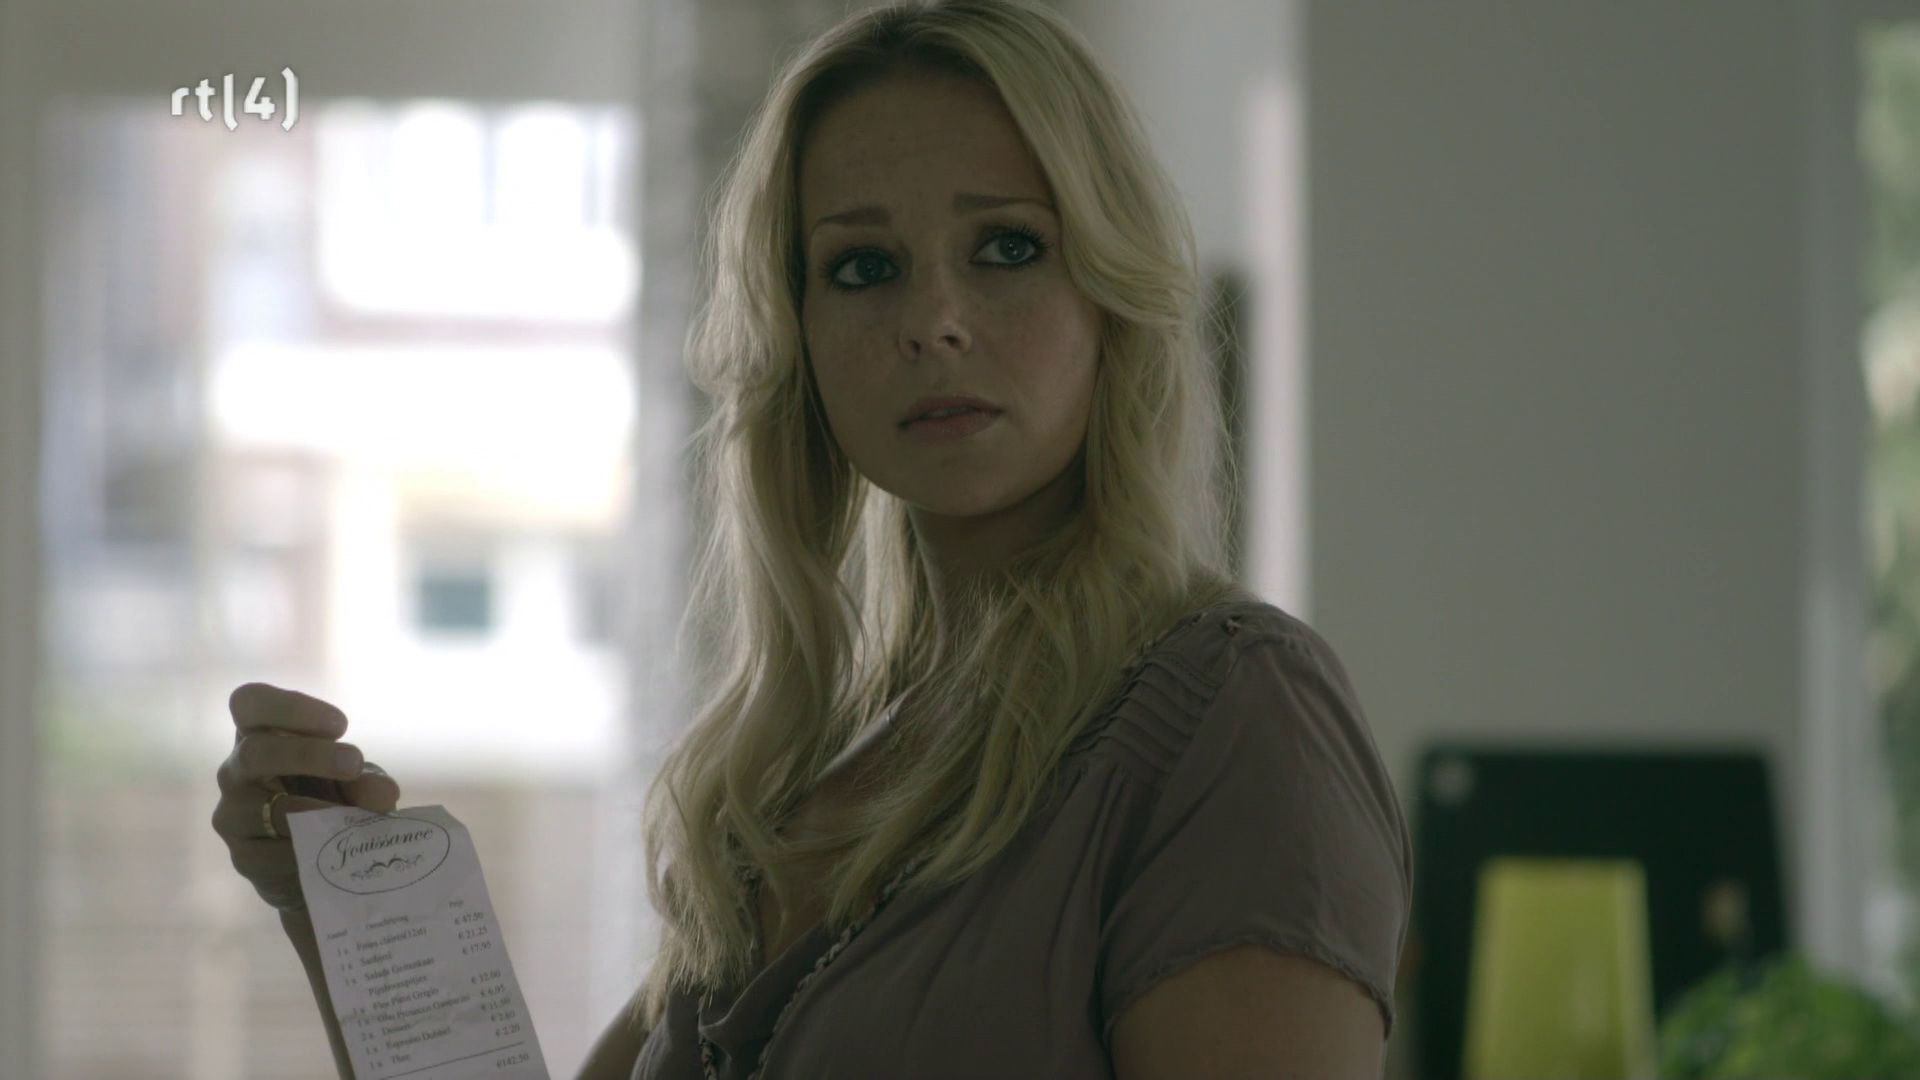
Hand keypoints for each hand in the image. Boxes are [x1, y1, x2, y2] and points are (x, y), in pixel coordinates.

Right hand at [211, 682, 402, 913]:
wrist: (315, 866)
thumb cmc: (330, 802)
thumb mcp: (355, 785)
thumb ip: (368, 781)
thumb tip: (384, 793)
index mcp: (261, 737)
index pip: (250, 703)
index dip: (290, 708)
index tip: (340, 725)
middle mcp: (238, 771)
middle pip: (254, 751)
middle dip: (307, 755)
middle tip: (354, 763)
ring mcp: (233, 814)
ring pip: (258, 807)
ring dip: (309, 809)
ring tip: (348, 817)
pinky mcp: (243, 856)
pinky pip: (269, 853)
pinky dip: (305, 850)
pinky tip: (330, 851)